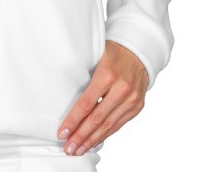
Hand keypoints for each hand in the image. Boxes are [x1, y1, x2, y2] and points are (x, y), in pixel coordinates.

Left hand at [57, 40, 147, 155]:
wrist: (138, 51)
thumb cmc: (111, 52)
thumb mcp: (95, 57)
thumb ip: (84, 74)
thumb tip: (64, 96)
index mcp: (107, 75)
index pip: (86, 104)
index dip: (73, 120)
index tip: (62, 132)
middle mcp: (121, 89)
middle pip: (97, 119)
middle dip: (81, 136)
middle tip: (69, 148)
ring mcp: (131, 99)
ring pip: (108, 125)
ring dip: (92, 140)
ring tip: (79, 150)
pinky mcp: (137, 106)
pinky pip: (119, 124)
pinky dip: (106, 134)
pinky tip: (95, 141)